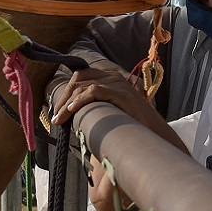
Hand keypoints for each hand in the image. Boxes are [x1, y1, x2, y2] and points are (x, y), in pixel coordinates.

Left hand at [50, 67, 188, 153]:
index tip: (58, 110)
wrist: (155, 134)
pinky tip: (72, 110)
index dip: (66, 92)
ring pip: (83, 86)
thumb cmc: (131, 125)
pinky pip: (94, 91)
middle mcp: (113, 76)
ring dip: (67, 104)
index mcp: (110, 78)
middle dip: (64, 98)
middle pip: (79, 79)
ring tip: (60, 119)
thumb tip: (71, 115)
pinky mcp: (121, 93)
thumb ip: (94, 107)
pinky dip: (80, 100)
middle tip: (56, 117)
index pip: (81, 76)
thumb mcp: (109, 111)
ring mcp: (118, 83)